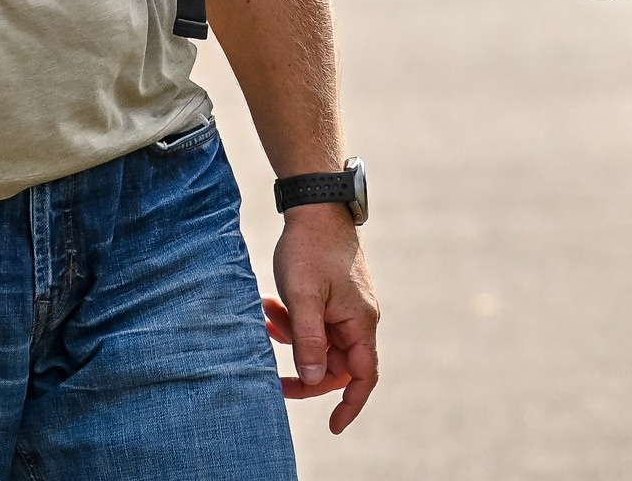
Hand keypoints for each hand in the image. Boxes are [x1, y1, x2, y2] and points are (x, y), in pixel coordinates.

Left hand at [271, 204, 379, 431]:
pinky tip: (270, 305)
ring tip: (268, 315)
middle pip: (336, 363)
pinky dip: (293, 321)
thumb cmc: (311, 249)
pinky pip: (315, 322)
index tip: (333, 426)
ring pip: (321, 342)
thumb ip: (309, 341)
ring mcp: (347, 305)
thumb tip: (313, 379)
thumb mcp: (303, 299)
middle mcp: (359, 317)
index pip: (363, 375)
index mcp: (359, 321)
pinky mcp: (335, 294)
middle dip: (304, 369)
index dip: (350, 404)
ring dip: (293, 338)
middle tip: (273, 374)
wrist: (317, 204)